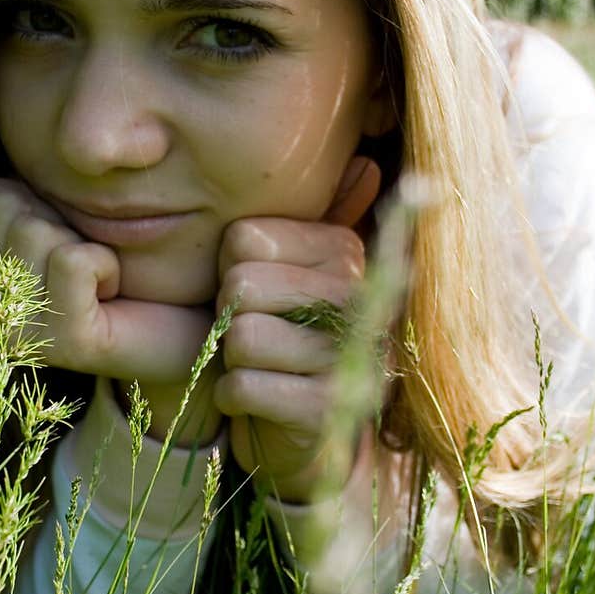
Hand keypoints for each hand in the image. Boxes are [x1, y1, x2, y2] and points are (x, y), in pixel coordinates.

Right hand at [0, 176, 212, 383]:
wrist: (177, 321)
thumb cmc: (112, 263)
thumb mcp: (55, 221)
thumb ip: (10, 200)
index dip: (34, 201)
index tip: (61, 238)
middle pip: (6, 208)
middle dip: (58, 219)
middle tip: (83, 263)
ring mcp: (21, 334)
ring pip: (36, 230)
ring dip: (84, 242)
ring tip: (99, 280)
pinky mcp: (67, 344)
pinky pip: (74, 260)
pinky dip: (107, 263)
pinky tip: (114, 292)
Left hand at [213, 156, 381, 502]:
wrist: (295, 431)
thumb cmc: (276, 335)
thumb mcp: (279, 271)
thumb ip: (294, 222)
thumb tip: (367, 163)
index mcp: (346, 251)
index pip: (244, 239)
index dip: (228, 270)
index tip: (253, 293)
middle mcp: (362, 298)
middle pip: (242, 286)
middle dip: (227, 317)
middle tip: (248, 333)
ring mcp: (353, 356)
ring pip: (243, 338)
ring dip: (231, 360)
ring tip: (255, 364)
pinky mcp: (332, 409)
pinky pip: (246, 387)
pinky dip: (234, 396)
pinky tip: (254, 398)